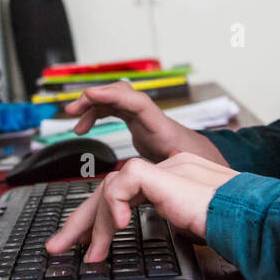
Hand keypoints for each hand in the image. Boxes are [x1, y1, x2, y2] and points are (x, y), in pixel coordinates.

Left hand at [44, 152, 240, 262]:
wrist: (251, 218)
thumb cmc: (234, 226)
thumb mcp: (193, 225)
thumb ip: (172, 222)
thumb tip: (143, 241)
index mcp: (175, 178)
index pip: (127, 192)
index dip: (102, 218)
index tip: (87, 247)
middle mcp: (168, 167)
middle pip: (110, 188)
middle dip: (81, 221)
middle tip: (57, 247)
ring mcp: (165, 167)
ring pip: (110, 186)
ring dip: (94, 224)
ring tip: (90, 256)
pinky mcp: (162, 173)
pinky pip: (122, 183)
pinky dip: (114, 207)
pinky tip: (117, 229)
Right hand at [63, 80, 229, 165]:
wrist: (207, 159)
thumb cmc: (199, 166)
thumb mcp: (184, 175)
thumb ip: (167, 178)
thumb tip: (152, 185)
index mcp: (162, 128)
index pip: (137, 103)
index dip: (113, 96)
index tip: (91, 95)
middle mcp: (151, 118)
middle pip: (121, 94)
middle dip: (94, 97)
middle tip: (72, 111)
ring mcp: (144, 118)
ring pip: (114, 100)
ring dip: (91, 106)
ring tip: (74, 123)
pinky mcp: (138, 124)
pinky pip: (113, 111)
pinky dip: (96, 115)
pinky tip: (85, 127)